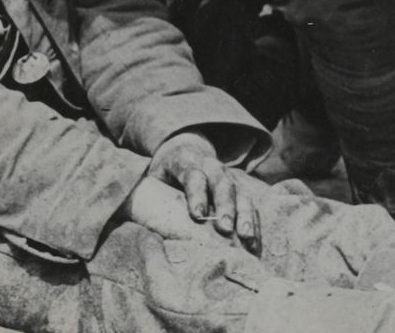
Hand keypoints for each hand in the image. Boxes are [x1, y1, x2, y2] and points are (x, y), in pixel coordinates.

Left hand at [144, 131, 260, 246]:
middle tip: (224, 228)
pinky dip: (253, 223)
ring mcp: (228, 176)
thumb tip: (141, 234)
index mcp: (186, 161)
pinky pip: (250, 204)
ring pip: (240, 193)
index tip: (197, 215)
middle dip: (225, 207)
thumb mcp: (152, 177)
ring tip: (245, 237)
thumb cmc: (164, 173)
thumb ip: (149, 198)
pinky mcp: (239, 189)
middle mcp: (212, 166)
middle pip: (221, 184)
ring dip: (244, 216)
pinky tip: (253, 244)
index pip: (193, 175)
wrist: (186, 150)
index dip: (196, 194)